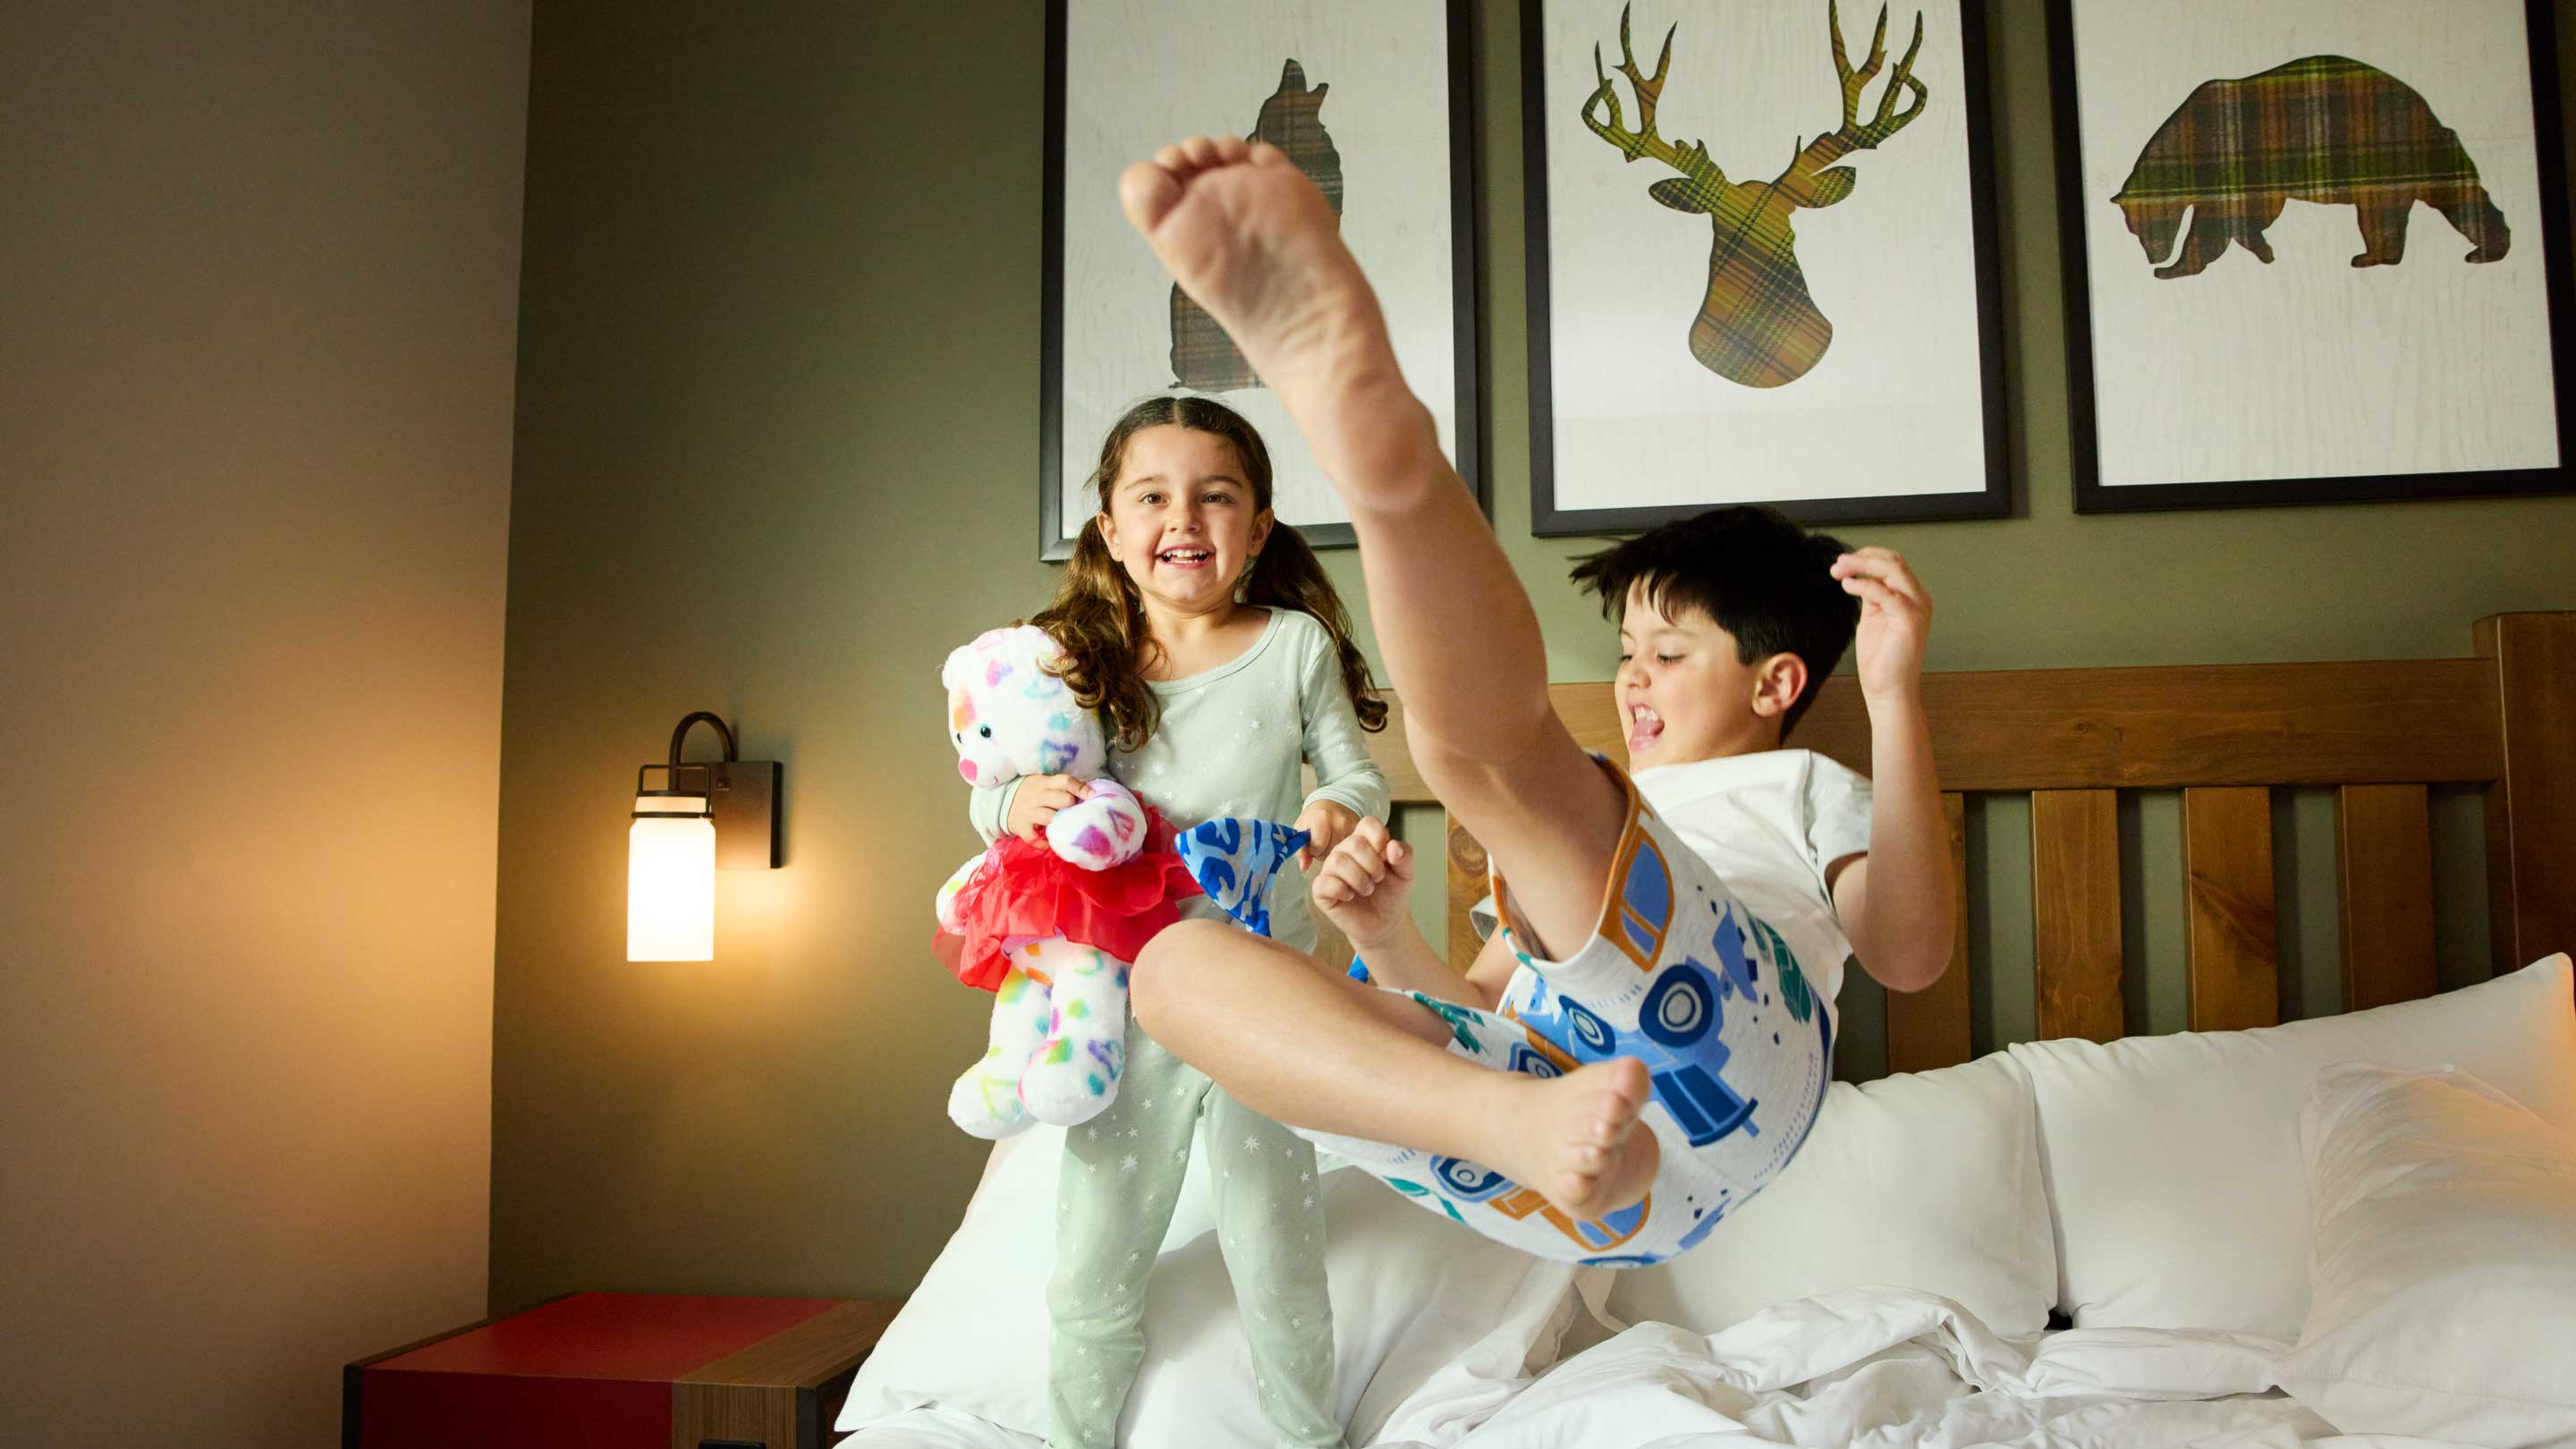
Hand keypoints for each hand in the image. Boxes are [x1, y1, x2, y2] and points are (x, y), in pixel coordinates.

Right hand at [1004, 774, 1089, 842]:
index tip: (1092, 796)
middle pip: (1062, 799)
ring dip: (1061, 823)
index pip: (1065, 781)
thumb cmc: (1030, 793)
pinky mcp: (1021, 828)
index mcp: (1044, 783)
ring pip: (1050, 818)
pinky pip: (1034, 838)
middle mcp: (1037, 796)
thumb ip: (1062, 786)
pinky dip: (1043, 844)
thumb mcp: (1043, 783)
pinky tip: (1050, 844)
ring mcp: (1028, 813)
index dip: (1080, 788)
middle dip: (1071, 806)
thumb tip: (1089, 791)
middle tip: (1074, 812)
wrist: (1000, 802)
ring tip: (1066, 827)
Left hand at [1291, 798, 1360, 870]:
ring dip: (1335, 852)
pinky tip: (1342, 842)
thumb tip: (1304, 867)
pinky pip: (1351, 850)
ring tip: (1332, 841)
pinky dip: (1346, 849)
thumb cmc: (1315, 817)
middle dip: (1324, 852)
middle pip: (1330, 852)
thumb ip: (1300, 849)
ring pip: (1342, 853)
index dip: (1313, 849)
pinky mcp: (1362, 832)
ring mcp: (1353, 826)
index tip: (1313, 843)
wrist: (1333, 803)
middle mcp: (1340, 821)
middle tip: (1323, 841)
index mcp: (1321, 817)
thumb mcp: (1301, 828)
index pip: (1317, 847)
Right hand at [1309, 816, 1413, 950]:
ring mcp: (1330, 870)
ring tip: (1368, 889)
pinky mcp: (1321, 890)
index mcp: (1363, 841)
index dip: (1378, 837)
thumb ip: (1404, 856)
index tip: (1387, 857)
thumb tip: (1392, 846)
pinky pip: (1325, 883)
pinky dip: (1343, 890)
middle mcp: (1344, 851)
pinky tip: (1351, 897)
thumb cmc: (1391, 893)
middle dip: (1372, 864)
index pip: (1367, 823)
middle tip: (1379, 878)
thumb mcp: (1405, 873)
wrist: (1385, 922)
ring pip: (1338, 860)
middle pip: (1353, 843)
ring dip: (1360, 879)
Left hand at [1830, 547, 1932, 705]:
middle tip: (1838, 563)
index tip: (1842, 562)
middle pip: (1894, 561)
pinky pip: (1885, 593)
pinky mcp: (1909, 620)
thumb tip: (1858, 576)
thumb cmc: (1880, 658)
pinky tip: (1847, 586)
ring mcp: (1917, 608)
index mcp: (1910, 596)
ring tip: (1839, 570)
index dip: (1867, 556)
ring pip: (1892, 570)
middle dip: (1862, 557)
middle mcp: (1918, 598)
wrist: (1888, 689)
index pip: (1893, 563)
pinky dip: (1864, 585)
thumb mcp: (1873, 617)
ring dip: (1862, 566)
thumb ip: (1872, 596)